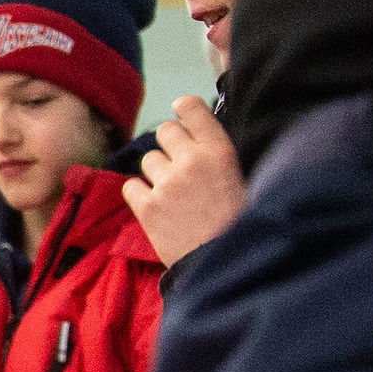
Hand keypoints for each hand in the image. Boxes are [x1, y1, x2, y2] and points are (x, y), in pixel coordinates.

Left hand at [123, 96, 246, 265]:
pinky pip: (130, 186)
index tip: (181, 115)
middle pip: (165, 130)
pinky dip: (139, 195)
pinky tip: (155, 207)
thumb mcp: (243, 179)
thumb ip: (219, 155)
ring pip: (148, 160)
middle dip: (170, 144)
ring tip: (174, 195)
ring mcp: (166, 184)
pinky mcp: (147, 208)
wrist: (225, 264)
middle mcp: (191, 161)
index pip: (191, 107)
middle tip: (179, 166)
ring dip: (157, 173)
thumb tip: (199, 138)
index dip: (183, 109)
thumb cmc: (240, 225)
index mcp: (219, 151)